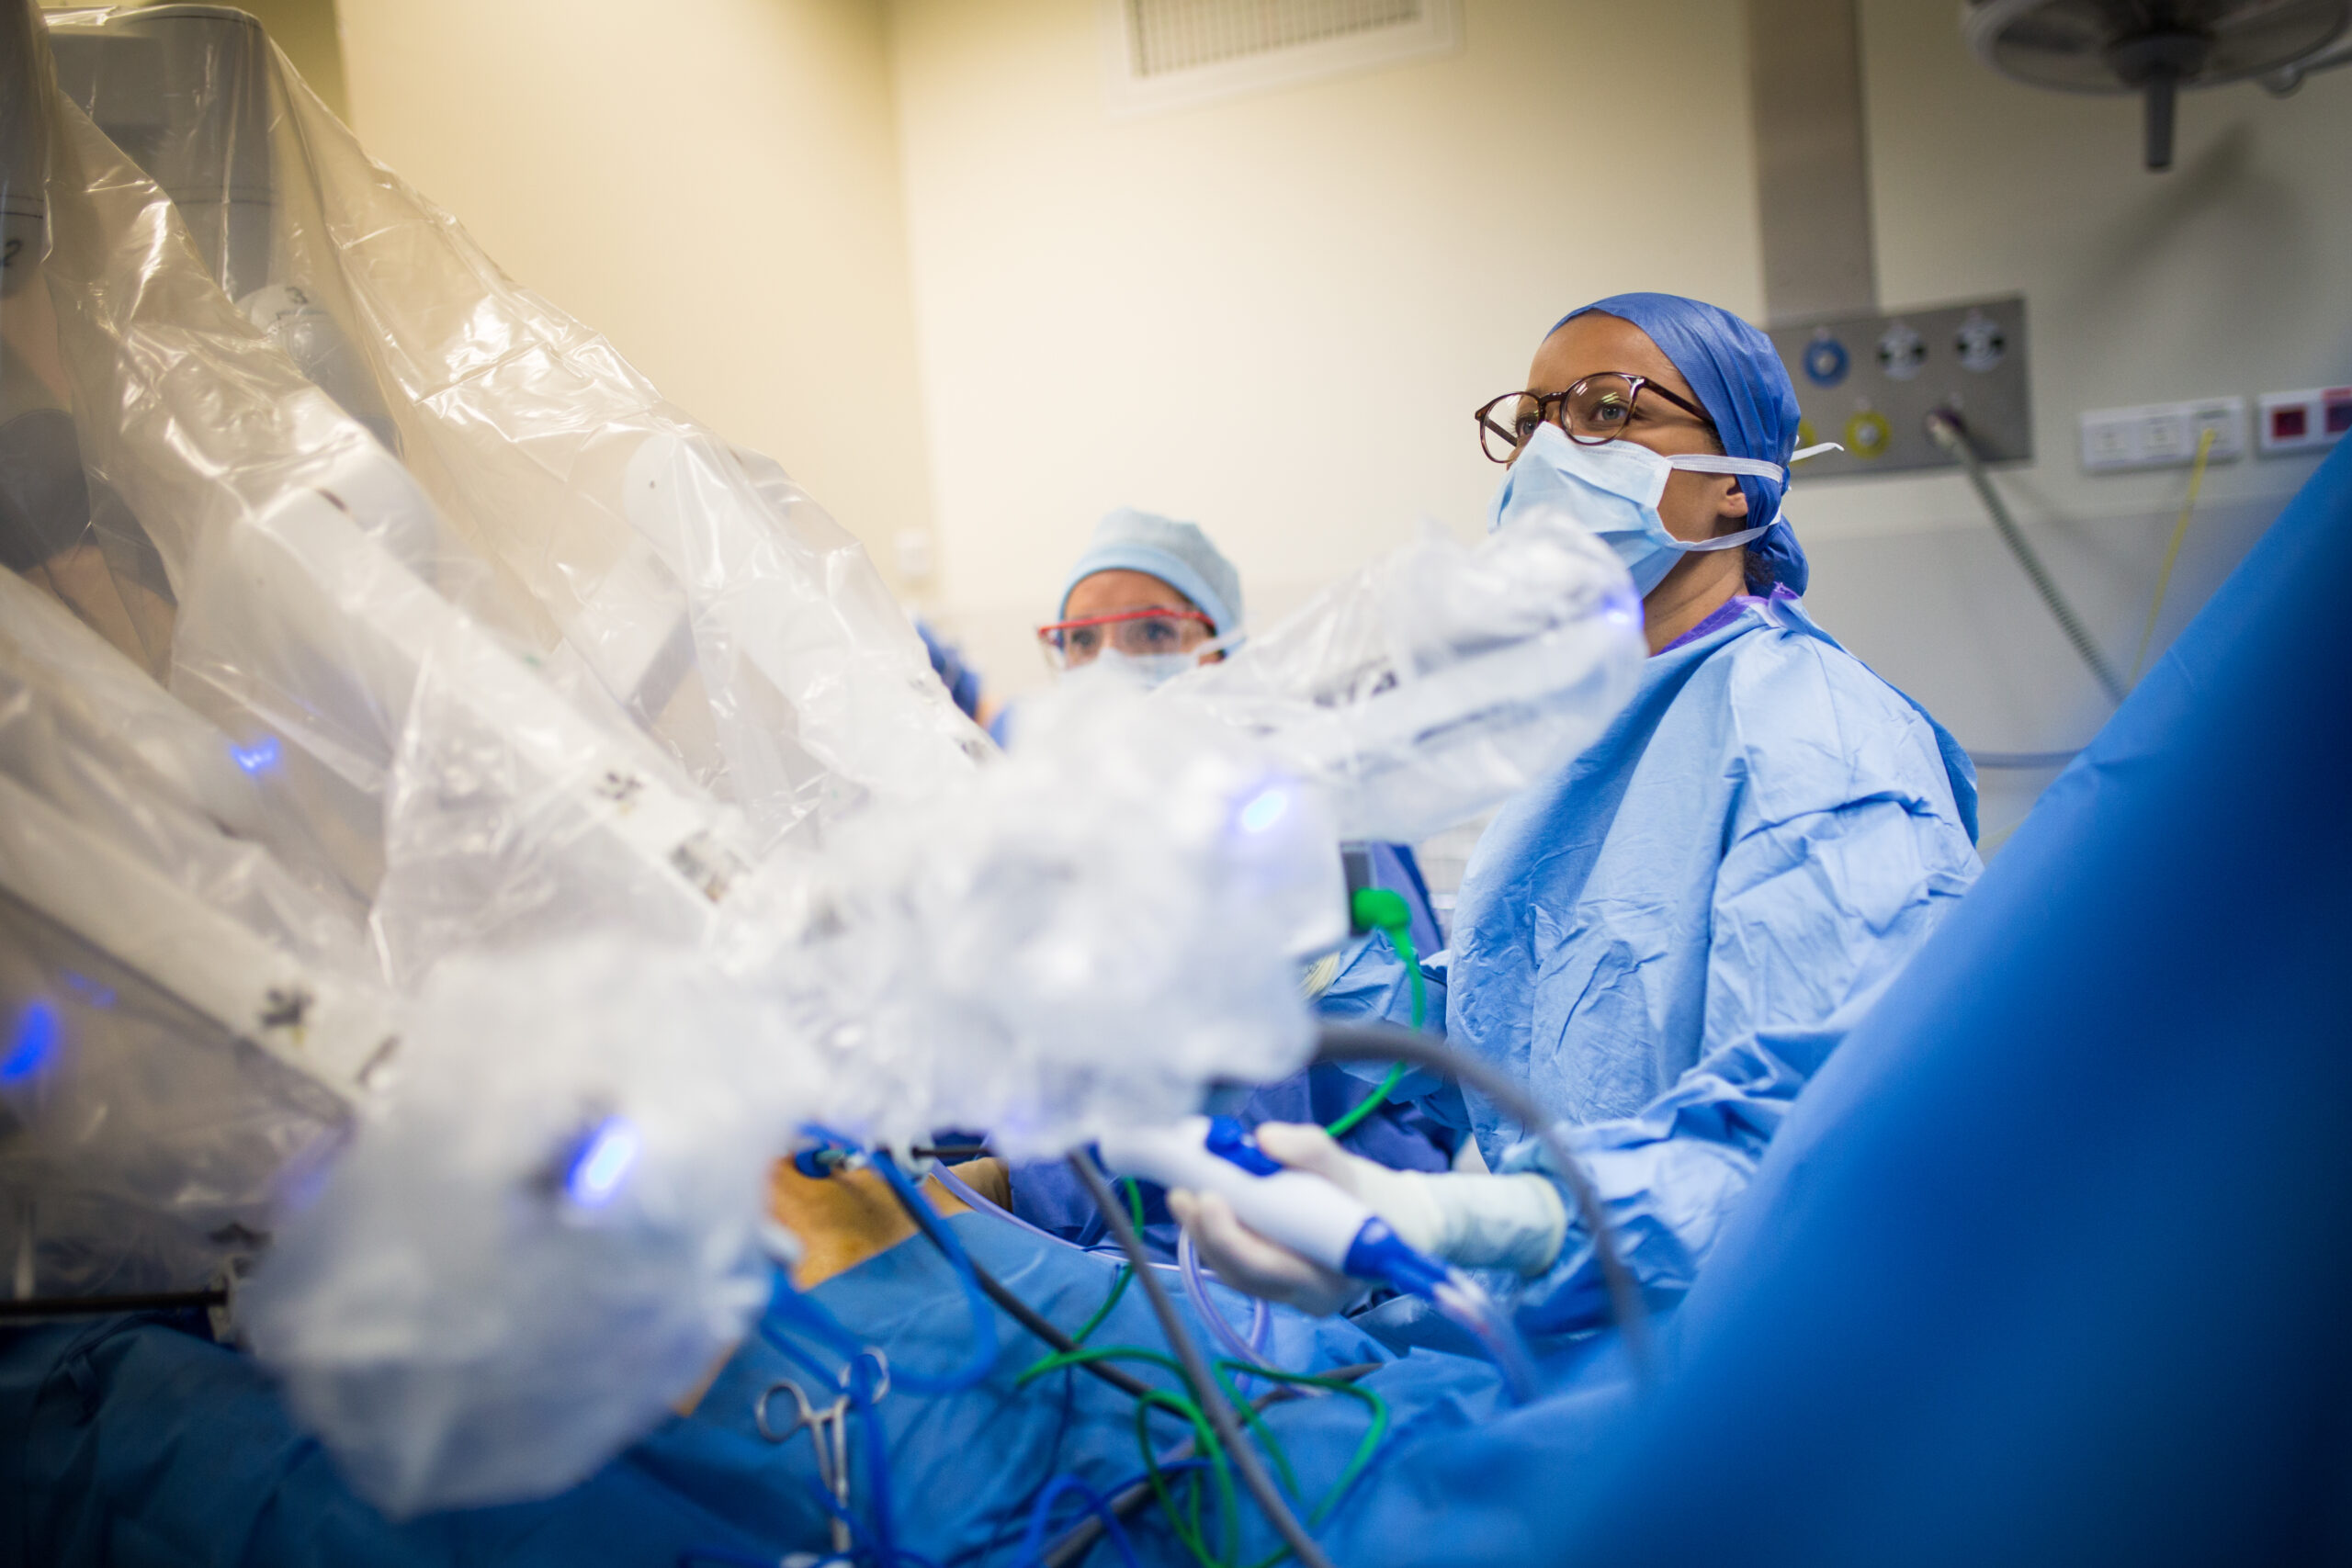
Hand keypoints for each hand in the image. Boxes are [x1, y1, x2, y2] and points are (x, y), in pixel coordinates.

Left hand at [1170, 1124, 1568, 1313]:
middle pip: (1242, 1273)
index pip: (1270, 1266)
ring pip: (1231, 1271)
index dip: (1231, 1237)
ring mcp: (1286, 1294)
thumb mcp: (1343, 1165)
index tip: (1209, 1196)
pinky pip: (1233, 1266)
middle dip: (1206, 1230)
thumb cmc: (1364, 1194)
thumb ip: (1308, 1149)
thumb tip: (1263, 1139)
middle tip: (1183, 1190)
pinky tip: (1199, 1207)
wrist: (1386, 1221)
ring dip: (1202, 1232)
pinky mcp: (1270, 1283)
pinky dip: (1213, 1236)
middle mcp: (1305, 1297)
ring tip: (1184, 1193)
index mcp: (1330, 1276)